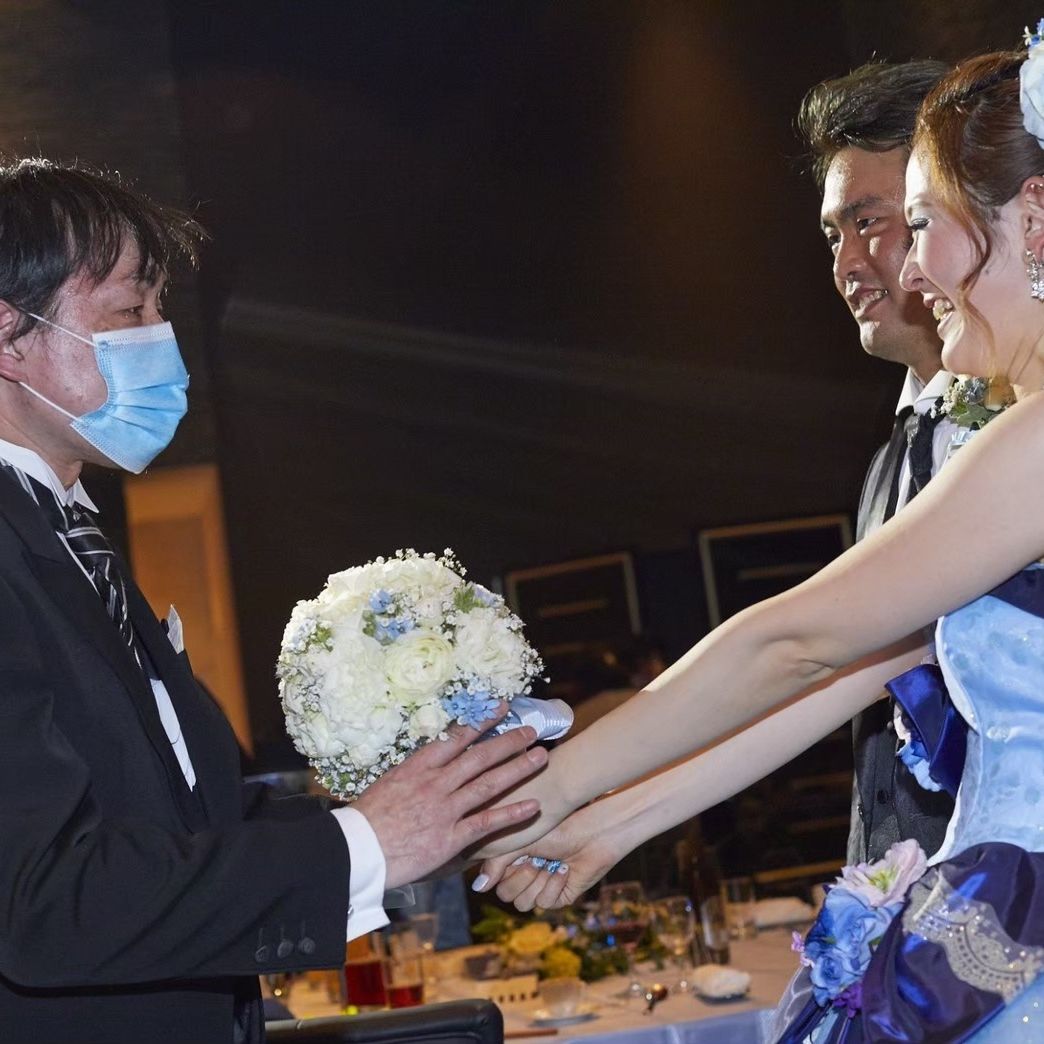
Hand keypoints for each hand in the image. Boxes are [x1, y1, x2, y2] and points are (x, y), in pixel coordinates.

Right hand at [353, 712, 546, 888]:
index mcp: (419, 767)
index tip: (502, 708)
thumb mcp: (391, 784)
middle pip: (480, 756)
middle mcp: (436, 783)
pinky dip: (512, 813)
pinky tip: (533, 805)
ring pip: (489, 783)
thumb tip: (436, 762)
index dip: (483, 721)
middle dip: (508, 741)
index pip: (457, 737)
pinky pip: (487, 822)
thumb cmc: (368, 819)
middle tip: (532, 730)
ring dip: (517, 769)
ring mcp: (446, 809)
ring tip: (540, 757)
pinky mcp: (451, 838)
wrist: (356, 851)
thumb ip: (417, 774)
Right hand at [471, 801, 620, 910]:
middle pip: (507, 895)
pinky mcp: (560, 897)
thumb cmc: (559, 828)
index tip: (517, 855)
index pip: (493, 880)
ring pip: (524, 904)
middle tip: (536, 860)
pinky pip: (546, 903)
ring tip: (551, 864)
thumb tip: (477, 888)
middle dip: (522, 877)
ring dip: (538, 882)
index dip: (502, 872)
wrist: (594, 833)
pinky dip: (555, 885)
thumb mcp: (521, 840)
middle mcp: (525, 875)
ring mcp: (542, 886)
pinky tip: (565, 870)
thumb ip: (497, 862)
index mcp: (513, 859)